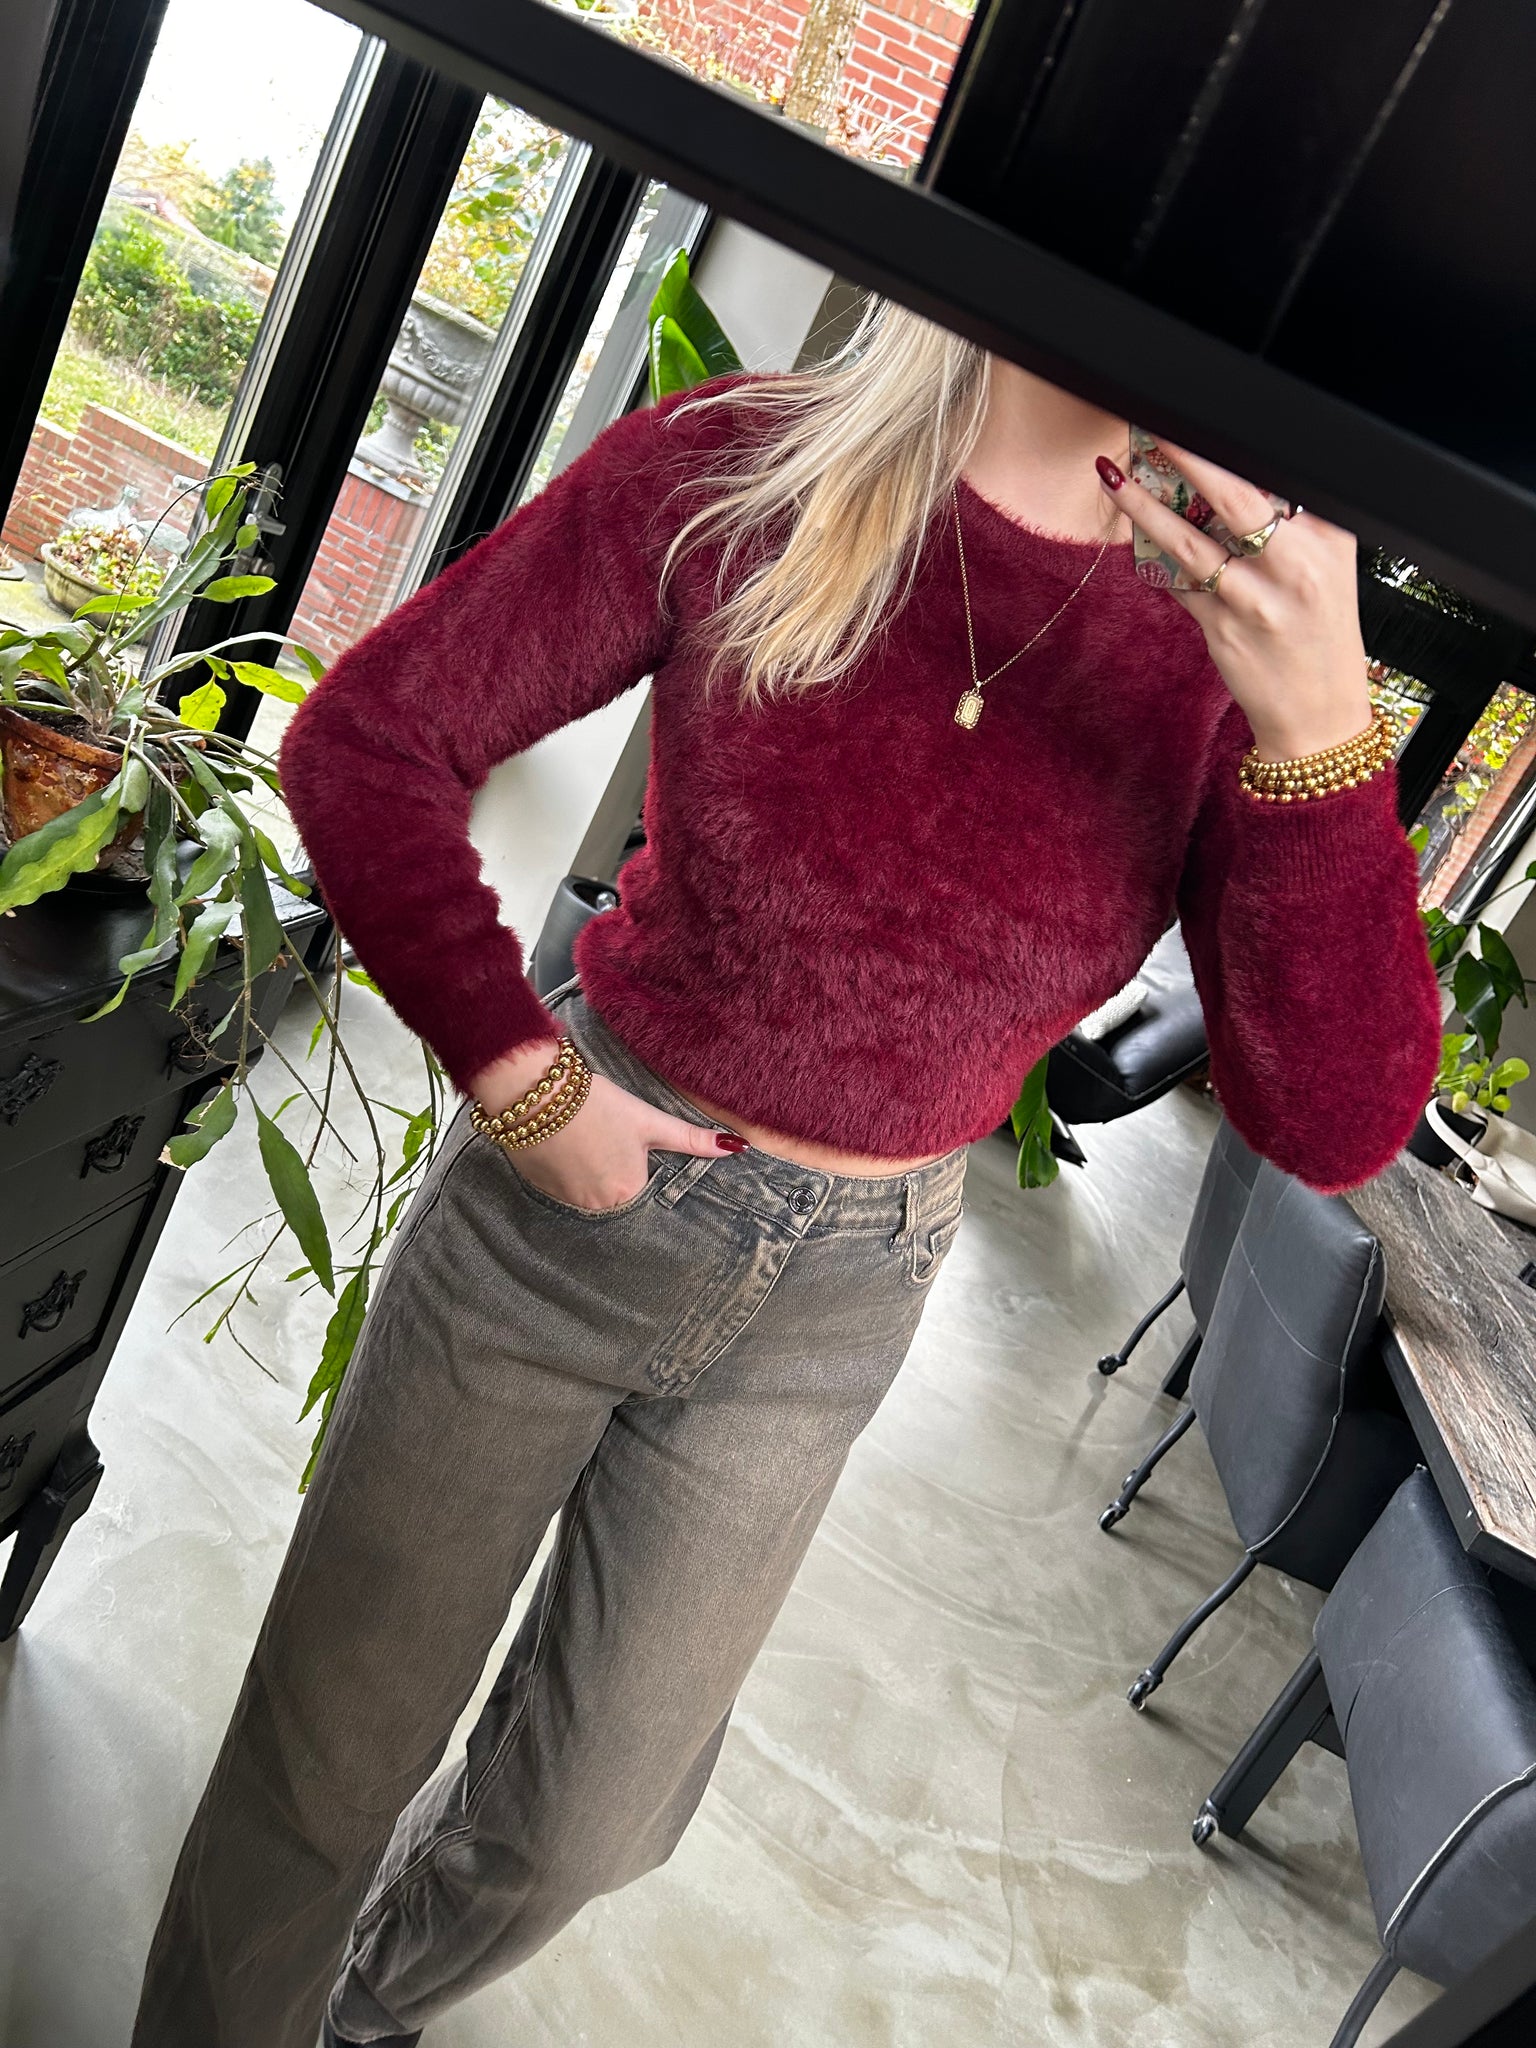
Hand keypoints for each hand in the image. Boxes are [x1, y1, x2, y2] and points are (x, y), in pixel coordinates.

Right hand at [468, 1037, 746, 1212]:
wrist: (532, 1092)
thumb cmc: (595, 1104)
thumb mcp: (648, 1120)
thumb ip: (692, 1139)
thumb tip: (736, 1148)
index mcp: (628, 1191)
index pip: (645, 1190)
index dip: (638, 1167)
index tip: (627, 1148)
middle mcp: (598, 1206)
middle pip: (617, 1194)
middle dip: (615, 1172)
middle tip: (604, 1139)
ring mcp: (566, 1201)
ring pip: (589, 1192)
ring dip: (590, 1174)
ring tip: (585, 1141)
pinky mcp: (540, 1190)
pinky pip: (563, 1189)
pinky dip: (566, 1173)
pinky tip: (565, 1147)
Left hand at [1097, 442, 1372, 761]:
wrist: (1320, 714)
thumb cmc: (1322, 634)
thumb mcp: (1331, 569)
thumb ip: (1297, 523)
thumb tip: (1237, 478)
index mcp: (1327, 541)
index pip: (1278, 478)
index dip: (1233, 448)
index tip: (1198, 420)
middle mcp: (1294, 567)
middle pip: (1235, 498)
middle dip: (1188, 457)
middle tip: (1153, 428)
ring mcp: (1254, 601)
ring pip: (1189, 542)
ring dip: (1146, 507)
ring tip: (1115, 477)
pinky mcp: (1221, 630)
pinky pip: (1179, 585)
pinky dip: (1157, 560)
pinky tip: (1137, 537)